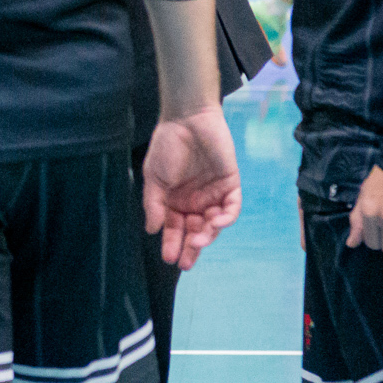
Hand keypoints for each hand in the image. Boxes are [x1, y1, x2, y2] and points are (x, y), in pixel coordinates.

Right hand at [142, 107, 241, 269]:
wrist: (188, 119)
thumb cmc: (167, 146)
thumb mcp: (154, 177)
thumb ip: (154, 203)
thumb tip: (151, 229)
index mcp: (175, 200)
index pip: (175, 228)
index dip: (172, 243)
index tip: (169, 257)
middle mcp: (195, 201)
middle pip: (195, 231)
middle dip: (190, 247)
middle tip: (185, 262)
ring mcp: (213, 194)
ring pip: (213, 224)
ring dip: (207, 235)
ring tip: (197, 241)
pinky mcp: (230, 185)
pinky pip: (231, 207)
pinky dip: (226, 218)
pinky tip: (216, 223)